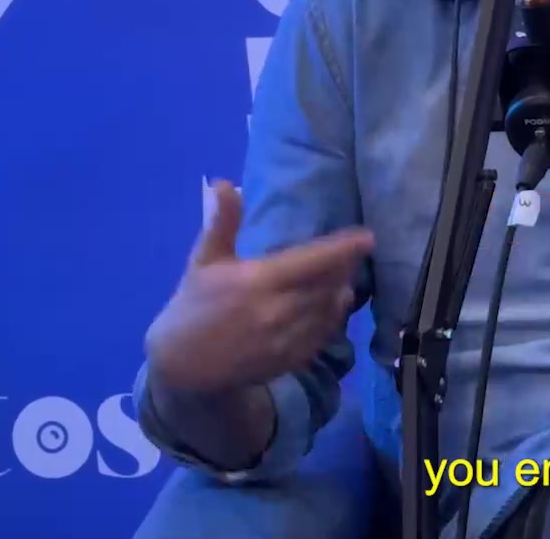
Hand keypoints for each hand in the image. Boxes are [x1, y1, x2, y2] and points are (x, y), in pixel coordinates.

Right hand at [145, 180, 373, 395]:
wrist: (183, 367)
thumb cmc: (193, 307)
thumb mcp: (204, 260)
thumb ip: (222, 222)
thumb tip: (223, 182)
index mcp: (258, 281)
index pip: (314, 261)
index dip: (344, 249)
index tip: (367, 237)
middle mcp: (278, 310)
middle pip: (330, 284)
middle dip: (344, 267)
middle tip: (350, 254)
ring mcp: (287, 338)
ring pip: (331, 309)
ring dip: (341, 290)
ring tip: (342, 277)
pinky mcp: (292, 359)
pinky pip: (325, 333)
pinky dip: (333, 316)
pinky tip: (330, 304)